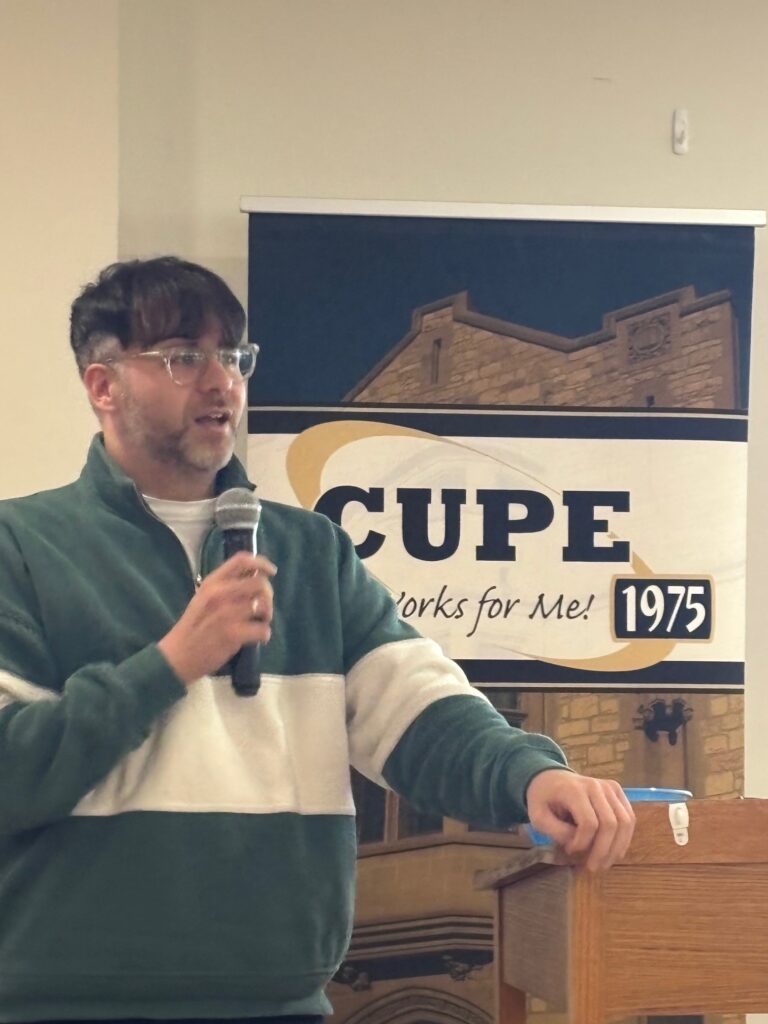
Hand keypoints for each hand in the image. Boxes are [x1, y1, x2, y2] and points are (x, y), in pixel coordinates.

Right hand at [158, 552, 275, 684]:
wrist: (178, 655)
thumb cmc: (193, 626)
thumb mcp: (203, 597)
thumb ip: (225, 586)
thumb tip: (253, 578)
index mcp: (212, 582)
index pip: (241, 560)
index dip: (261, 563)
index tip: (271, 571)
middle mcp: (220, 593)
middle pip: (260, 583)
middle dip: (268, 595)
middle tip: (263, 607)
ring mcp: (227, 613)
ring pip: (264, 606)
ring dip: (267, 615)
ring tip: (259, 623)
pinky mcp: (234, 634)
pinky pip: (263, 629)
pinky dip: (264, 635)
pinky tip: (257, 638)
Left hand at [525, 770, 634, 870]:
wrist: (550, 778)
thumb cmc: (543, 799)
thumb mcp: (538, 816)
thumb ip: (556, 831)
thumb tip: (578, 844)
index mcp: (574, 789)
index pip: (589, 822)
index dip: (582, 843)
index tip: (569, 851)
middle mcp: (596, 785)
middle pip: (610, 823)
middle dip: (603, 850)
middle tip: (593, 867)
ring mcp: (609, 787)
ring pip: (625, 821)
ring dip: (617, 847)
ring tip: (604, 863)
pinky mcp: (617, 792)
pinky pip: (629, 817)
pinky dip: (624, 837)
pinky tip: (614, 851)